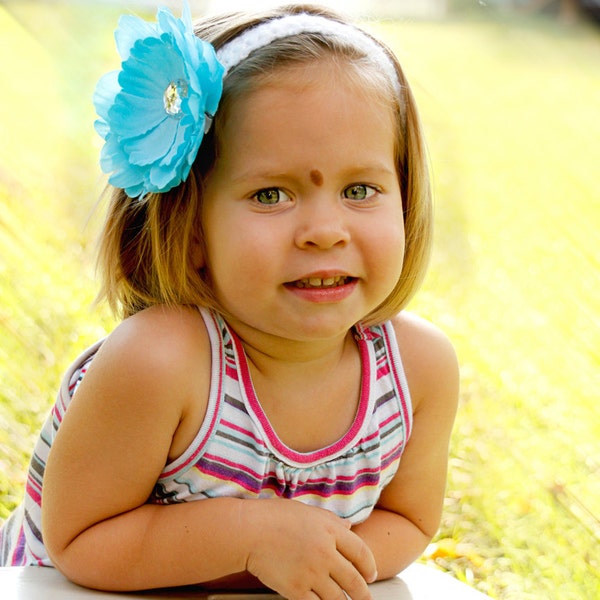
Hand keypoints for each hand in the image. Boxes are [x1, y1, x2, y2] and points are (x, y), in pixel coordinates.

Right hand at [241, 499, 376, 599]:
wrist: (249, 531)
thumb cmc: (274, 517)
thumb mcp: (308, 511)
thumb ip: (331, 521)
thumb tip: (348, 528)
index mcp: (330, 531)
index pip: (361, 552)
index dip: (369, 566)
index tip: (371, 575)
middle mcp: (326, 553)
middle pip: (354, 579)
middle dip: (363, 593)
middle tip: (365, 597)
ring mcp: (312, 573)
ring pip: (338, 597)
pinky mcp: (296, 589)